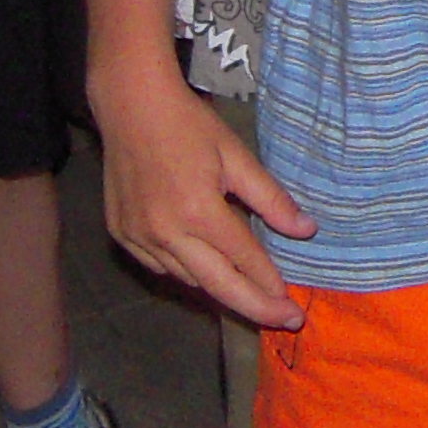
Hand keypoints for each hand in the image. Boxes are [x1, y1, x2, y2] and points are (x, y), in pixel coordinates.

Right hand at [98, 71, 319, 325]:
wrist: (129, 105)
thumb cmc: (188, 125)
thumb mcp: (236, 156)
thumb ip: (271, 199)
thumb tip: (306, 230)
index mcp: (198, 211)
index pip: (244, 260)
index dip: (270, 284)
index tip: (292, 307)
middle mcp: (166, 232)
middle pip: (217, 285)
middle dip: (254, 307)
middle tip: (283, 321)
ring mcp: (139, 237)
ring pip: (188, 280)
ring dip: (220, 289)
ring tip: (249, 293)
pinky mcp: (121, 235)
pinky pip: (160, 268)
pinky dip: (187, 272)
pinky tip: (205, 267)